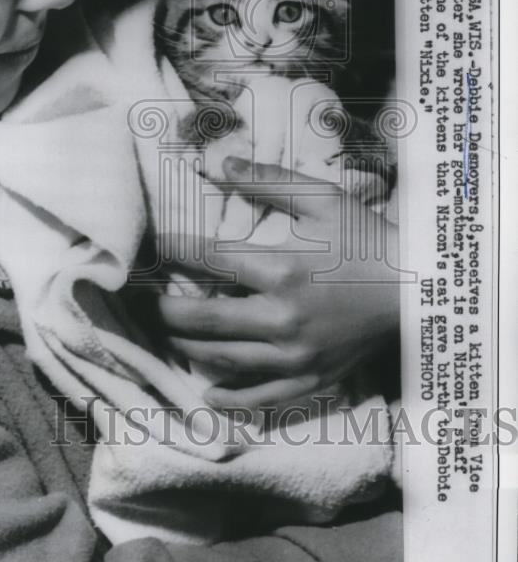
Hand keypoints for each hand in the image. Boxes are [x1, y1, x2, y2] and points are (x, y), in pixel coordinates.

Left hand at [153, 157, 400, 409]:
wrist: (415, 290)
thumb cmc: (366, 239)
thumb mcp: (321, 199)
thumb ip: (268, 180)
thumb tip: (218, 164)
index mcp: (280, 269)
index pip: (207, 259)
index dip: (172, 250)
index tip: (152, 246)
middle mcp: (281, 318)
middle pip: (201, 321)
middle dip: (165, 310)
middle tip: (147, 301)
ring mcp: (295, 355)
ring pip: (222, 360)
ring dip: (187, 348)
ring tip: (169, 334)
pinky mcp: (311, 378)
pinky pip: (260, 397)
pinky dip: (230, 397)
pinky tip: (207, 390)